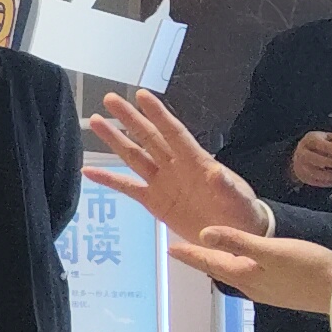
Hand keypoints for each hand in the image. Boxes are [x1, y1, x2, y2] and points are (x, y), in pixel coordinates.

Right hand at [88, 92, 274, 242]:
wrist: (236, 235)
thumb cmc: (242, 212)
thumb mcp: (239, 200)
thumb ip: (227, 187)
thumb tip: (217, 173)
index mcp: (196, 163)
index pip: (173, 133)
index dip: (158, 114)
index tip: (141, 95)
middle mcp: (175, 167)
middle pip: (148, 138)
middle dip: (129, 118)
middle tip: (110, 99)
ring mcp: (163, 183)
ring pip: (134, 157)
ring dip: (115, 140)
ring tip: (95, 121)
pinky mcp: (154, 202)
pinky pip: (127, 188)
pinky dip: (108, 180)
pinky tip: (89, 172)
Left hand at [169, 223, 331, 314]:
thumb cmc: (307, 268)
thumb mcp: (270, 251)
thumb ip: (237, 242)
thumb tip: (204, 233)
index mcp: (245, 275)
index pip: (209, 262)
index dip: (190, 254)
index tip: (170, 249)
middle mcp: (250, 286)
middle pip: (218, 270)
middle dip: (200, 260)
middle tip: (183, 251)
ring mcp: (265, 290)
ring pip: (233, 274)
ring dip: (218, 264)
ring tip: (207, 255)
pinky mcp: (279, 291)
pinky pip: (249, 277)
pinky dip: (237, 267)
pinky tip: (242, 265)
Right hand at [285, 129, 331, 189]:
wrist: (304, 153)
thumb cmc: (321, 144)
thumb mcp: (328, 136)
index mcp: (309, 140)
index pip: (319, 144)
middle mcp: (301, 153)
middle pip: (314, 159)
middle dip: (329, 162)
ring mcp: (300, 166)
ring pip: (316, 173)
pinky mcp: (304, 177)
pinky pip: (317, 182)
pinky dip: (330, 182)